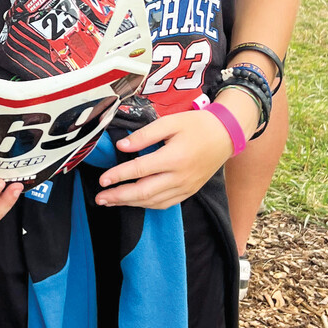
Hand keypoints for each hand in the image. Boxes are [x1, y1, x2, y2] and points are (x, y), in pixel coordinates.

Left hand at [95, 108, 236, 209]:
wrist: (226, 135)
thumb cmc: (197, 125)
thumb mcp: (171, 122)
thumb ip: (145, 135)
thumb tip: (121, 146)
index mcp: (174, 158)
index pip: (140, 170)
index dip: (119, 175)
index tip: (102, 179)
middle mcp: (180, 177)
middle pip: (144, 192)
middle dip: (119, 197)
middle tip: (100, 198)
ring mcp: (186, 187)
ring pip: (153, 201)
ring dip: (130, 203)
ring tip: (111, 202)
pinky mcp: (189, 192)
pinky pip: (165, 204)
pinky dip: (147, 205)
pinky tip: (133, 202)